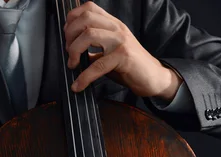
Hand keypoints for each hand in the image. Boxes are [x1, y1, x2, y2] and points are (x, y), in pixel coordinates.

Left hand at [64, 1, 181, 98]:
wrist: (153, 78)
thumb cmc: (130, 67)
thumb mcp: (110, 52)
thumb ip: (94, 49)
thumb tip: (73, 53)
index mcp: (113, 24)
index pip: (89, 8)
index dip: (72, 19)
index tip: (67, 36)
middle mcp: (117, 28)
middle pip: (86, 18)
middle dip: (70, 35)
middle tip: (68, 52)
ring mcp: (121, 40)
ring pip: (89, 35)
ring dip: (74, 51)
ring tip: (72, 65)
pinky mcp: (123, 56)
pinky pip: (98, 65)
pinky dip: (84, 77)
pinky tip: (79, 85)